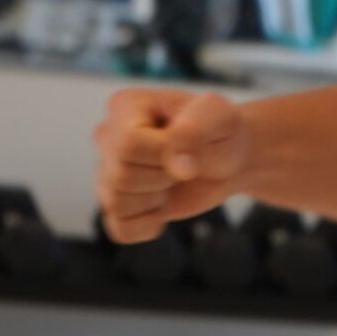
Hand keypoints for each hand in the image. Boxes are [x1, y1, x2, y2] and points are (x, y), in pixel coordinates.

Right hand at [92, 88, 250, 241]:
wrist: (229, 159)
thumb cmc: (220, 132)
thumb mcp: (219, 118)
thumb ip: (195, 131)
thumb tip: (178, 165)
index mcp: (125, 106)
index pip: (129, 144)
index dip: (164, 156)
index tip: (191, 149)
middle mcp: (107, 136)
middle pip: (121, 176)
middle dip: (163, 178)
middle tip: (183, 165)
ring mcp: (107, 171)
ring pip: (116, 203)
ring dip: (156, 201)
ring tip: (172, 181)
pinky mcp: (116, 202)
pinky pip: (121, 229)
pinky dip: (149, 225)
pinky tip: (164, 206)